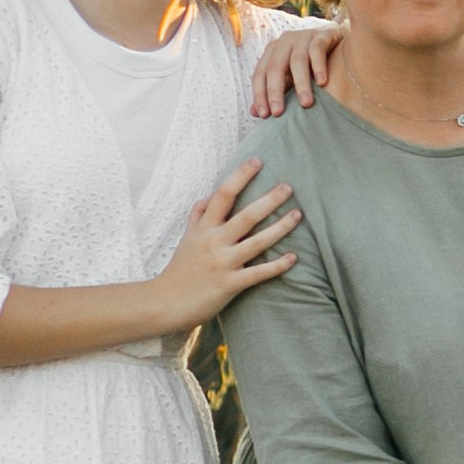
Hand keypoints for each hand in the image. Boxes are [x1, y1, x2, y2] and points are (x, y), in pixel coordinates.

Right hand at [155, 163, 299, 331]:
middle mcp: (214, 242)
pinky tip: (293, 258)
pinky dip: (277, 266)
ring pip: (257, 242)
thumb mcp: (186, 237)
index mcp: (204, 227)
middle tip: (289, 187)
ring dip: (280, 228)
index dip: (240, 176)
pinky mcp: (230, 284)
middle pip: (246, 216)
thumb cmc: (180, 268)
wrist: (165, 302)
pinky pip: (258, 273)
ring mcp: (223, 263)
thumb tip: (208, 197)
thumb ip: (198, 216)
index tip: (257, 161)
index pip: (223, 195)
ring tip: (298, 215)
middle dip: (269, 200)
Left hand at [249, 25, 344, 119]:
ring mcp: (303, 37)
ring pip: (297, 60)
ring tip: (306, 104)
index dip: (259, 95)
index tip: (263, 115)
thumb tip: (255, 113)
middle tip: (278, 113)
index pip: (260, 74)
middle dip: (274, 91)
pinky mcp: (322, 35)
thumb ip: (276, 92)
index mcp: (273, 51)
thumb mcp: (291, 78)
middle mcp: (284, 42)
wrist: (338, 39)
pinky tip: (322, 84)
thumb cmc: (311, 62)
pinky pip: (317, 50)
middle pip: (275, 67)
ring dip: (300, 83)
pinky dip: (319, 66)